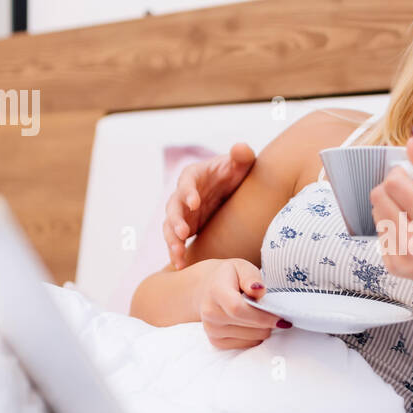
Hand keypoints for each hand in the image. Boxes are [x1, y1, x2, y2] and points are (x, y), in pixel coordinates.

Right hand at [163, 143, 255, 269]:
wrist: (234, 190)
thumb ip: (242, 156)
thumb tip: (240, 148)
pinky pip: (176, 241)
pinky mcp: (186, 228)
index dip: (188, 192)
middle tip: (183, 233)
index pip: (187, 181)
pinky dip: (176, 252)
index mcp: (194, 175)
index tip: (195, 203)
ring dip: (172, 240)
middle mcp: (183, 194)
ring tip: (178, 254)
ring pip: (170, 227)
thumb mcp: (242, 164)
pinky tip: (181, 265)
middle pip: (174, 206)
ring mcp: (183, 213)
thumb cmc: (236, 173)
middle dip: (176, 220)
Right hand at [194, 258, 289, 349]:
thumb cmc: (230, 276)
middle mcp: (210, 313)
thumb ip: (251, 277)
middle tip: (273, 311)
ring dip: (263, 328)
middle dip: (268, 321)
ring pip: (252, 338)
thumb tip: (259, 290)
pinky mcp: (216, 342)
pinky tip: (251, 323)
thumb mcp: (242, 267)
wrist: (208, 288)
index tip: (282, 318)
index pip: (239, 310)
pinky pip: (247, 345)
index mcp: (216, 292)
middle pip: (249, 326)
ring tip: (259, 314)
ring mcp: (212, 330)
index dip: (263, 316)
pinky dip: (255, 336)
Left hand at [369, 136, 412, 290]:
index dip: (398, 174)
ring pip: (375, 213)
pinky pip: (379, 232)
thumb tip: (410, 142)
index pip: (394, 185)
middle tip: (409, 194)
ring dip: (390, 207)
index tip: (410, 177)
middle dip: (390, 188)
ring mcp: (400, 256)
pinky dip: (391, 226)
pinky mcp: (392, 265)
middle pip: (378, 197)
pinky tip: (411, 233)